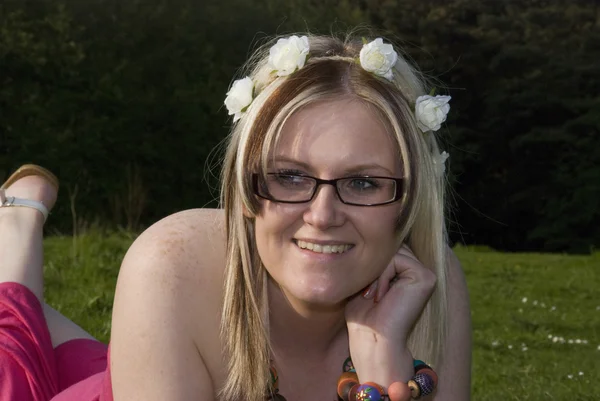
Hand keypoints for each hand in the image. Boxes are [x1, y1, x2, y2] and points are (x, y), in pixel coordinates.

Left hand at [344, 244, 436, 383]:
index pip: (386, 247)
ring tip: (373, 296)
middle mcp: (421, 270)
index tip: (365, 290)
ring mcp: (426, 273)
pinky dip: (382, 275)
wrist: (372, 340)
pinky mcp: (426, 277)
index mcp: (409, 271)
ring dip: (376, 272)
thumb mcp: (365, 279)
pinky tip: (381, 296)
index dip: (371, 262)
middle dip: (374, 265)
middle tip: (368, 293)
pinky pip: (397, 259)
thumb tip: (369, 233)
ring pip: (392, 250)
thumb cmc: (364, 314)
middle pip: (390, 244)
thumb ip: (373, 258)